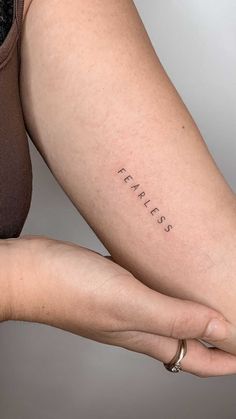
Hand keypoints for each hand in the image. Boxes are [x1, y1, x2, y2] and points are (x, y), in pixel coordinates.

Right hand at [5, 234, 235, 377]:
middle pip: (185, 339)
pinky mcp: (113, 284)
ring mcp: (124, 305)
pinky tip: (168, 268)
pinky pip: (149, 288)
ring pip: (168, 313)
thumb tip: (219, 328)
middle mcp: (137, 325)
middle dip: (213, 336)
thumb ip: (174, 318)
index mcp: (144, 336)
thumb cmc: (69, 291)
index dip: (226, 360)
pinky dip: (166, 284)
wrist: (29, 274)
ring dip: (190, 310)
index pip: (196, 359)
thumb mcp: (129, 304)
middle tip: (233, 320)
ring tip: (208, 294)